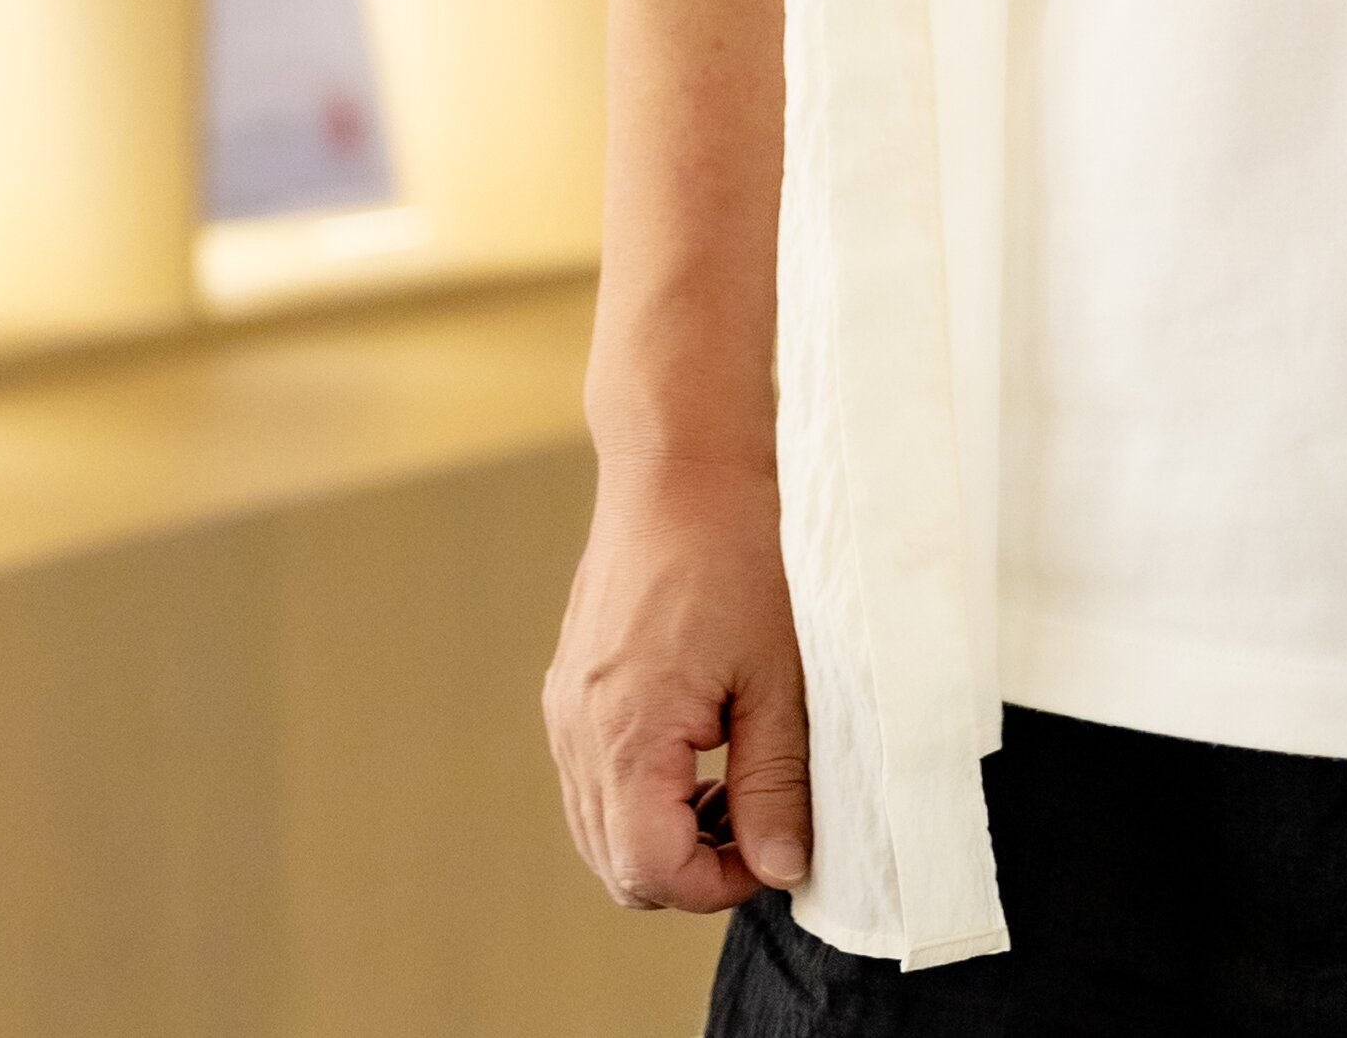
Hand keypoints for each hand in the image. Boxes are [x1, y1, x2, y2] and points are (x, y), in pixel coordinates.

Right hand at [542, 446, 812, 911]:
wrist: (682, 463)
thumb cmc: (740, 557)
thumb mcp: (781, 681)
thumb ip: (774, 786)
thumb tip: (781, 869)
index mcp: (626, 733)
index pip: (650, 871)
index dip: (719, 884)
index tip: (774, 844)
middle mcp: (577, 729)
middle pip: (614, 864)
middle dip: (691, 867)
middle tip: (759, 819)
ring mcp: (565, 706)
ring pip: (598, 825)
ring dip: (664, 831)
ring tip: (735, 780)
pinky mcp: (570, 684)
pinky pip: (592, 776)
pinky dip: (641, 791)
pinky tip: (701, 746)